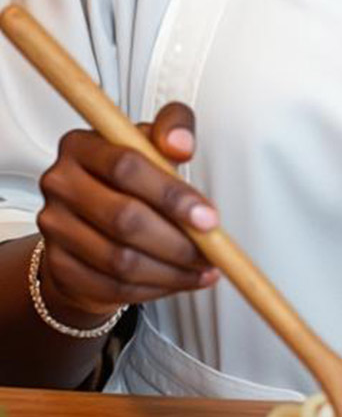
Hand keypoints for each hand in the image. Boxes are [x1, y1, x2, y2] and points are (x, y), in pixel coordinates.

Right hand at [36, 102, 219, 325]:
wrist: (89, 219)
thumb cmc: (126, 177)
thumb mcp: (151, 142)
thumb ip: (173, 128)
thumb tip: (180, 143)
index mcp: (80, 145)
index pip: (125, 167)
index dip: (172, 195)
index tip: (207, 217)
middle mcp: (60, 183)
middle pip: (123, 218)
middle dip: (177, 241)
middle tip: (211, 250)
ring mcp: (55, 227)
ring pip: (120, 260)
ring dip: (171, 270)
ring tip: (203, 268)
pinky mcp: (59, 266)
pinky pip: (113, 287)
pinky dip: (155, 288)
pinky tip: (179, 280)